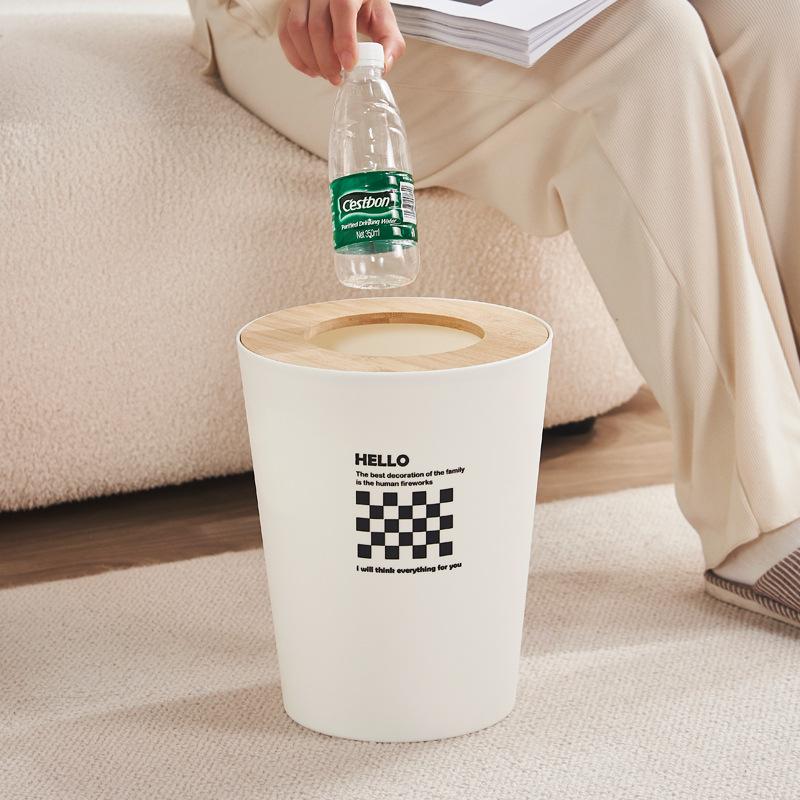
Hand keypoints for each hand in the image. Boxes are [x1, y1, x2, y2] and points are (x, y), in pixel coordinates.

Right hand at [277, 0, 405, 84]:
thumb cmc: (364, 5)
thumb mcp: (383, 19)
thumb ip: (390, 43)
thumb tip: (383, 66)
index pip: (343, 8)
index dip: (344, 40)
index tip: (349, 66)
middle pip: (317, 25)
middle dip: (326, 60)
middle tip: (337, 78)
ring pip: (297, 29)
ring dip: (310, 60)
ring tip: (324, 74)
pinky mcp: (289, 6)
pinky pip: (284, 32)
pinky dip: (295, 56)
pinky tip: (310, 68)